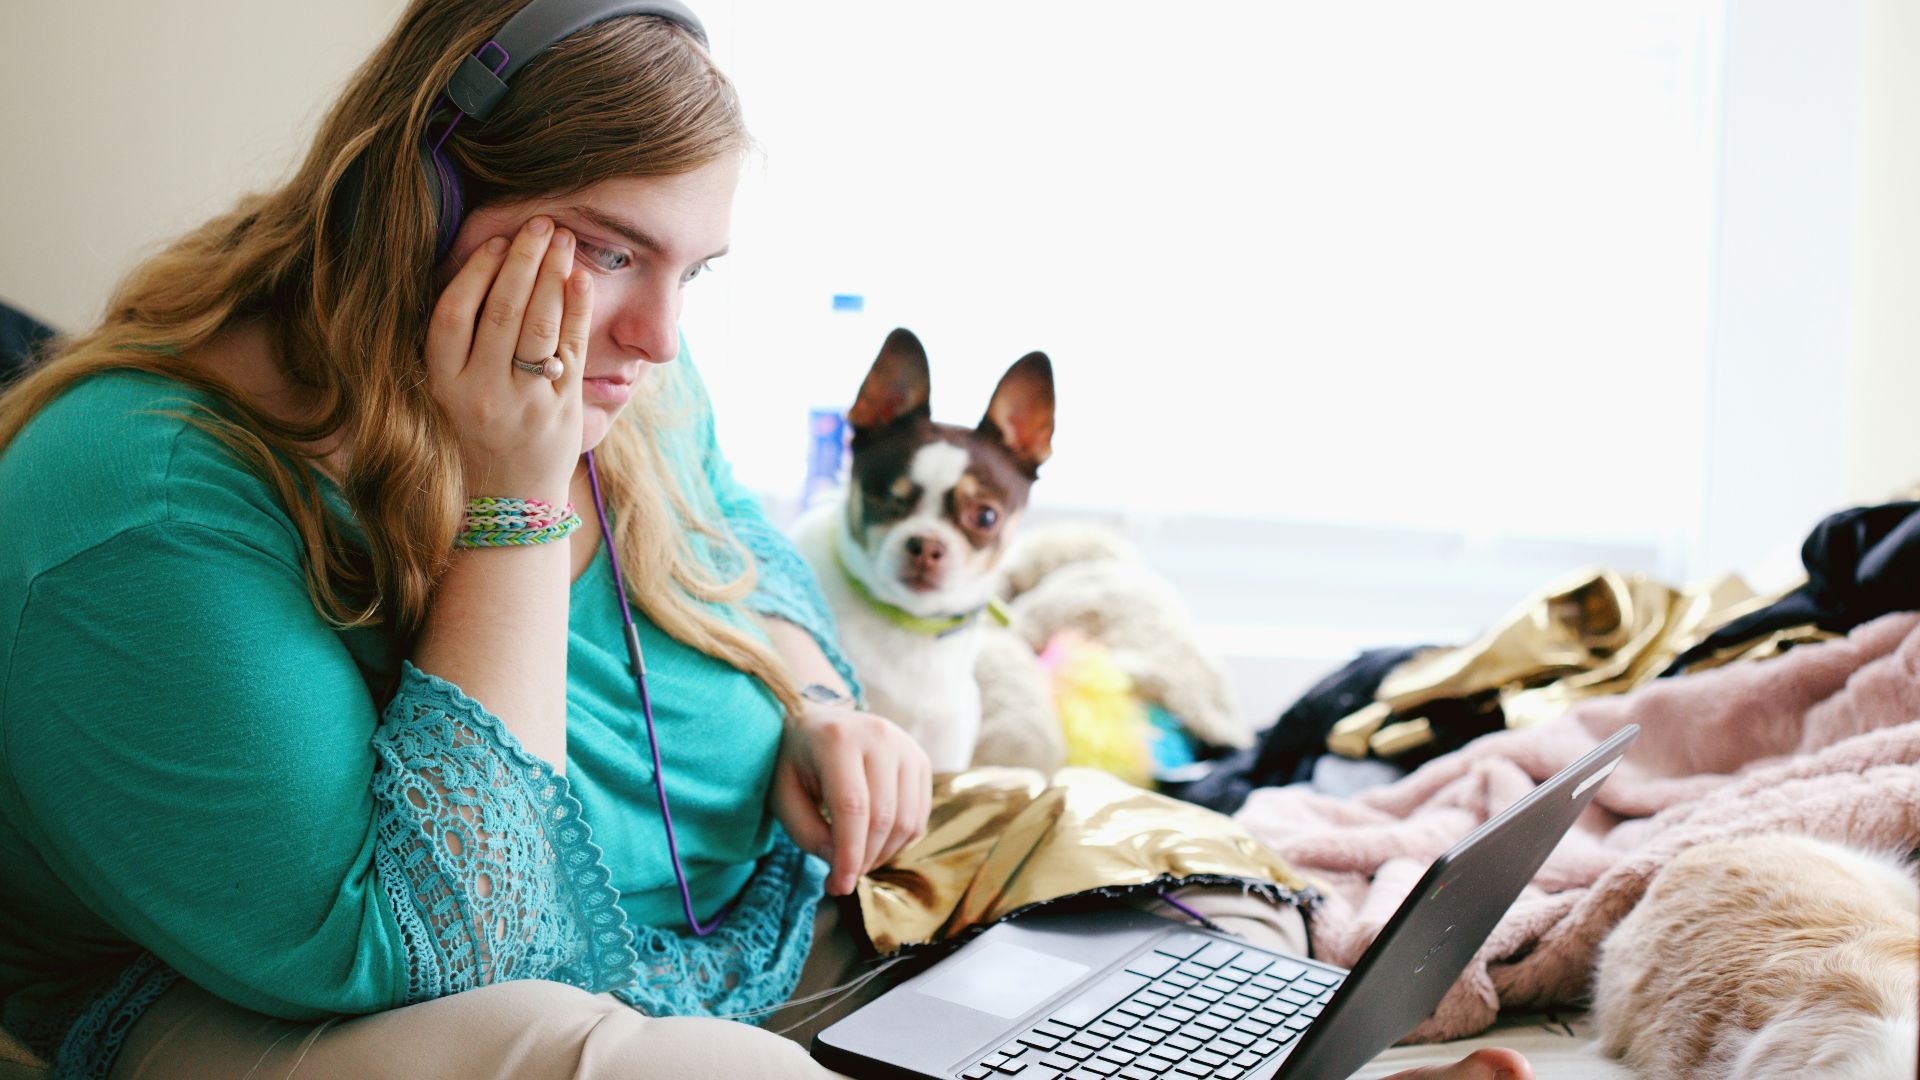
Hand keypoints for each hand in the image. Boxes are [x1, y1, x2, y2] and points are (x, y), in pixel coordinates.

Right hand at [426, 216, 591, 502]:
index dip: (474, 271)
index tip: (496, 240)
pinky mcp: (561, 412)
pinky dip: (578, 311)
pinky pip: (571, 351)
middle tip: (540, 222)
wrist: (507, 502)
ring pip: (538, 328)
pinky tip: (581, 279)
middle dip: (523, 261)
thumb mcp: (447, 391)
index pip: (452, 314)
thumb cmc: (475, 434)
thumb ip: (457, 342)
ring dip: (553, 277)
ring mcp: (523, 403)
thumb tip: (480, 269)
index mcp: (442, 383)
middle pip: (500, 312)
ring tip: (564, 240)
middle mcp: (479, 393)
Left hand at [770, 703, 932, 895]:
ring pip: (907, 821)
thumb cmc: (796, 762)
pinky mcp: (920, 760)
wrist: (818, 722)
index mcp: (838, 739)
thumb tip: (843, 866)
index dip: (849, 853)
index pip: (852, 807)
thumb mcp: (784, 796)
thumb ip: (807, 834)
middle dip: (864, 859)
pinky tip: (873, 843)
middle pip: (883, 817)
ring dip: (882, 854)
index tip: (839, 886)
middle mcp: (879, 736)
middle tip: (841, 878)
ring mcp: (906, 746)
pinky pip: (919, 816)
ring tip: (855, 860)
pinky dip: (899, 842)